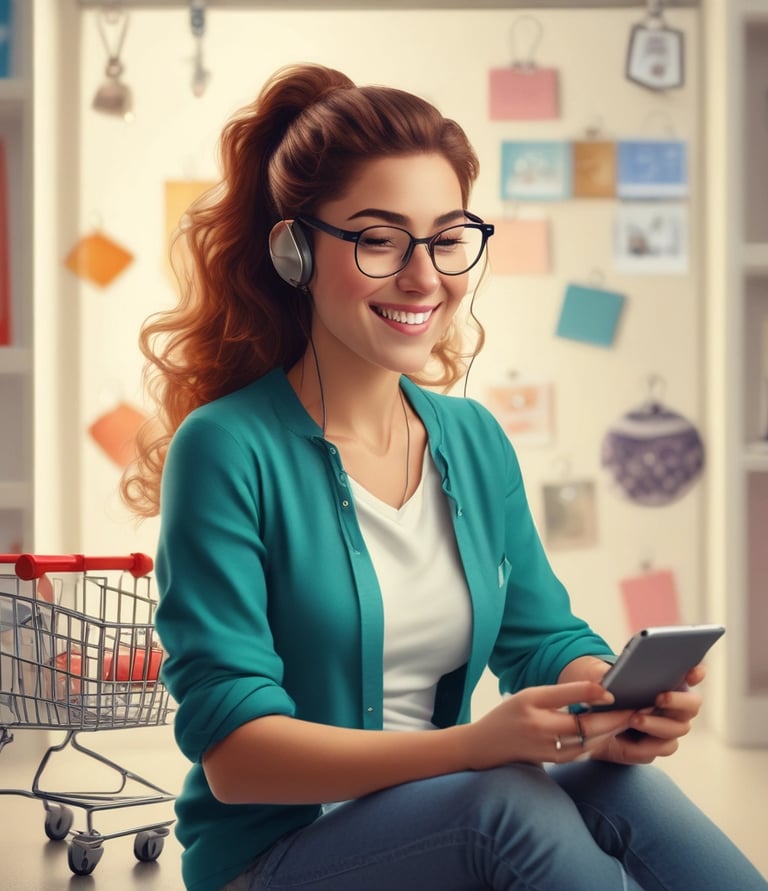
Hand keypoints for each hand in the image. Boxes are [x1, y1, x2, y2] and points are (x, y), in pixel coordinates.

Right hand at [464, 681, 633, 767]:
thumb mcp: (531, 695)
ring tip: (630, 717)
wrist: (486, 746)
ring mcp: (552, 754)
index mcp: (538, 717)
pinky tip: (611, 730)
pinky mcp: (556, 763)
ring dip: (612, 731)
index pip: (576, 710)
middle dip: (616, 720)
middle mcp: (546, 738)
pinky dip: (600, 740)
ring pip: (591, 744)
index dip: (600, 701)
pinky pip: (584, 752)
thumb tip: (600, 691)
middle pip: (590, 730)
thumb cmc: (510, 714)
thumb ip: (565, 693)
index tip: (617, 692)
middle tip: (637, 708)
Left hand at [590, 663, 705, 763]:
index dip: (695, 672)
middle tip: (659, 697)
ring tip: (634, 718)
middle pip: (692, 704)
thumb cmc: (598, 690)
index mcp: (664, 680)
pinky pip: (662, 748)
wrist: (587, 719)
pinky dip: (645, 745)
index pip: (690, 674)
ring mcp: (667, 726)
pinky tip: (625, 741)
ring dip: (658, 724)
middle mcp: (672, 704)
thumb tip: (608, 679)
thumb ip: (601, 673)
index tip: (693, 670)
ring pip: (678, 728)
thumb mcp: (594, 675)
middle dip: (678, 701)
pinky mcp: (656, 746)